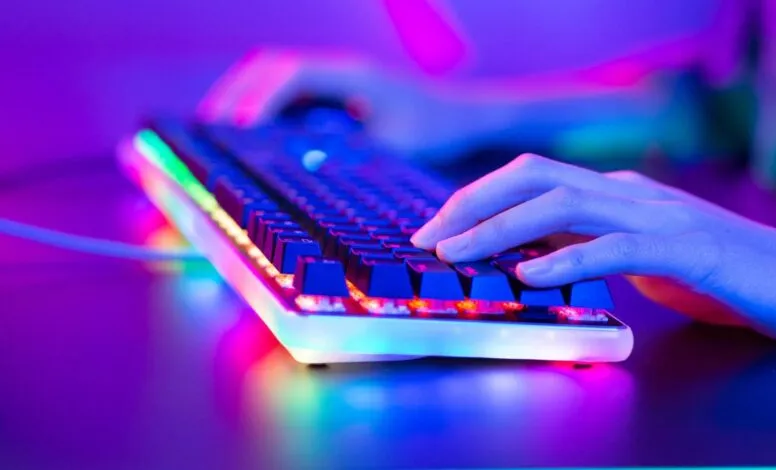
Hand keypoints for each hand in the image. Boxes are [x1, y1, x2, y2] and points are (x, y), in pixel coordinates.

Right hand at [196, 48, 506, 157]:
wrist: (466, 119)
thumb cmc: (438, 131)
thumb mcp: (395, 149)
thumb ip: (352, 157)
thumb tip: (303, 169)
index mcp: (351, 75)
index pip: (290, 77)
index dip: (258, 101)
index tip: (237, 130)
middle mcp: (339, 71)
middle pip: (271, 69)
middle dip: (236, 96)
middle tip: (207, 130)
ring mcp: (337, 80)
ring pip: (276, 78)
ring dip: (246, 99)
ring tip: (218, 131)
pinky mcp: (338, 94)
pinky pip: (291, 94)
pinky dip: (266, 109)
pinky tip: (254, 136)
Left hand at [411, 154, 775, 339]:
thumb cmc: (712, 272)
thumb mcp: (634, 254)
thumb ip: (586, 246)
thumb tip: (526, 257)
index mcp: (613, 192)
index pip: (530, 177)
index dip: (475, 199)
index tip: (434, 229)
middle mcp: (628, 192)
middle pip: (535, 175)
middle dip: (472, 203)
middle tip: (430, 238)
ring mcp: (659, 215)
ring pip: (565, 203)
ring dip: (501, 228)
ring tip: (459, 254)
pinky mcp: (688, 249)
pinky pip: (617, 247)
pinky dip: (568, 259)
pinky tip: (530, 276)